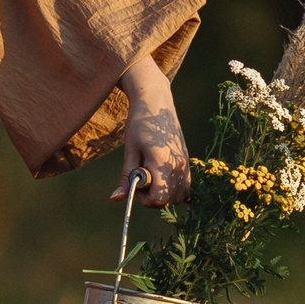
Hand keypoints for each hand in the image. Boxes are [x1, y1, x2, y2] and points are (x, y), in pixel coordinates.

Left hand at [112, 54, 187, 206]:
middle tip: (142, 177)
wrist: (156, 103)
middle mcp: (179, 166)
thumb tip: (116, 199)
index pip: (159, 198)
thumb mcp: (130, 150)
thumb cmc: (139, 124)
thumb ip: (126, 177)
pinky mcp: (188, 162)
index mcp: (162, 163)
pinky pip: (185, 188)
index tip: (136, 184)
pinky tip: (161, 176)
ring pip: (178, 197)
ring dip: (163, 194)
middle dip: (152, 196)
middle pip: (168, 200)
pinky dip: (174, 189)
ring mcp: (186, 164)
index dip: (144, 198)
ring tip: (151, 175)